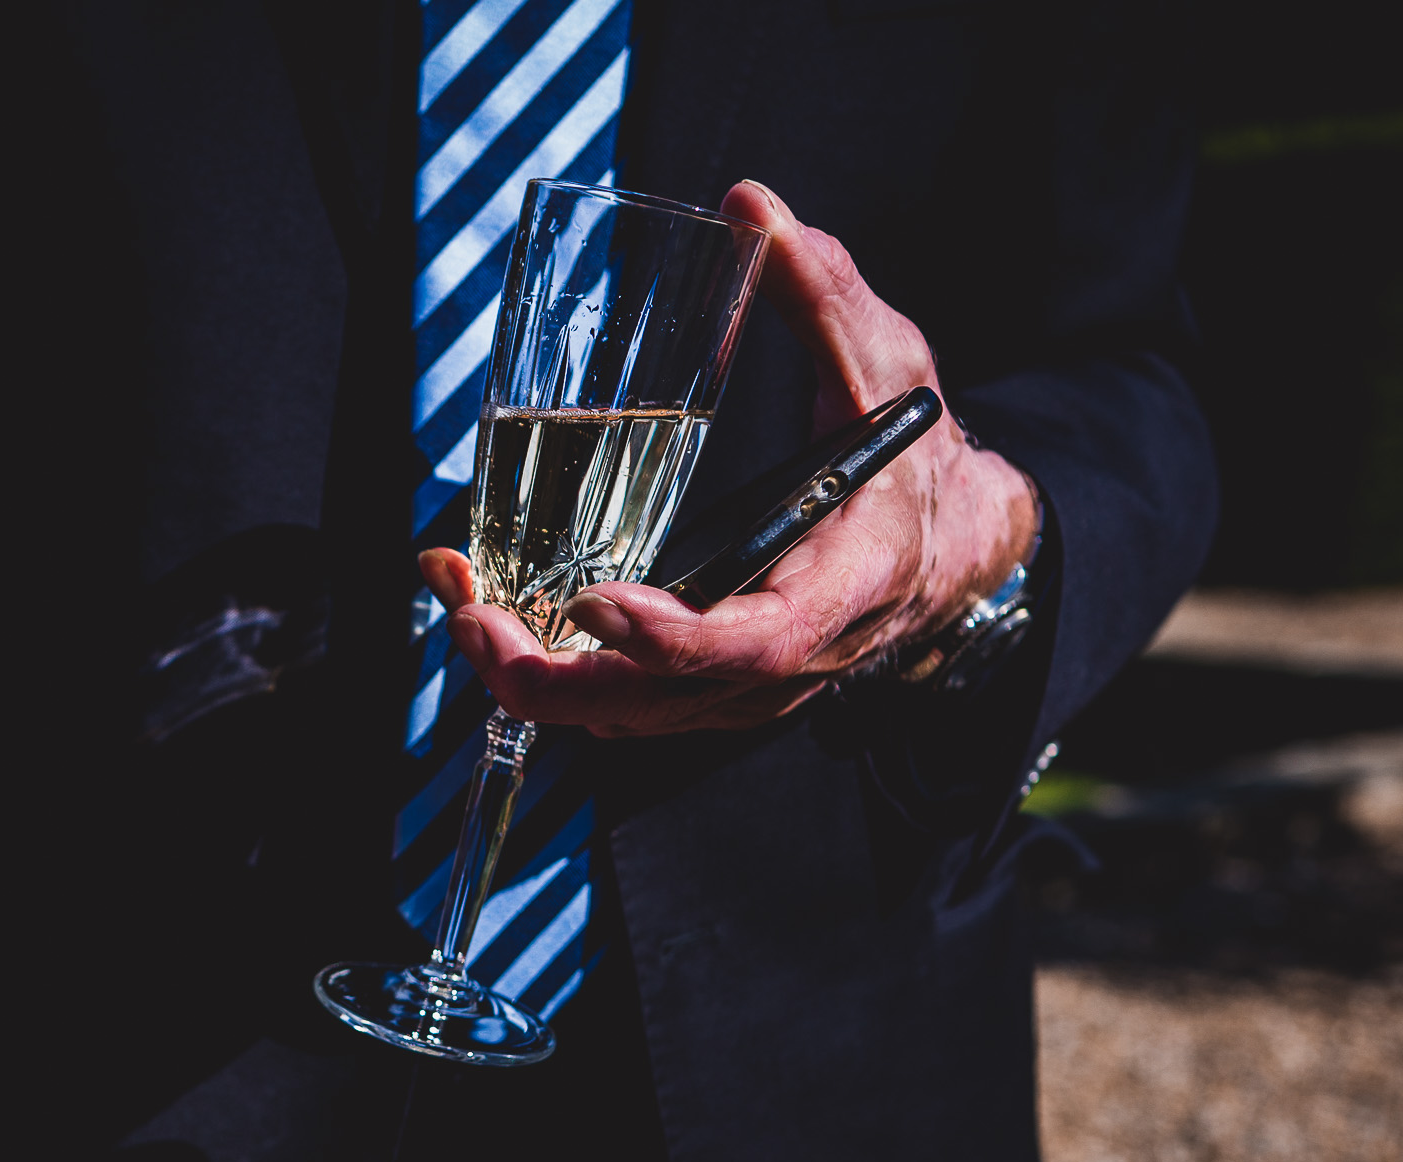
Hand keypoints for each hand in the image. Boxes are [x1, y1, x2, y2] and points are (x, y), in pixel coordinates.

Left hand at [425, 178, 1038, 738]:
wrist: (947, 547)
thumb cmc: (911, 456)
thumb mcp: (886, 366)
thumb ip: (823, 292)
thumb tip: (749, 204)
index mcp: (842, 586)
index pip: (756, 642)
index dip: (673, 638)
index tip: (592, 603)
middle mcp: (790, 662)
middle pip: (660, 704)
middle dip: (552, 676)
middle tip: (469, 620)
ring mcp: (744, 690)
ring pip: (626, 715)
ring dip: (529, 675)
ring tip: (455, 601)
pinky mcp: (707, 692)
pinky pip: (620, 703)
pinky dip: (548, 670)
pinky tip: (488, 610)